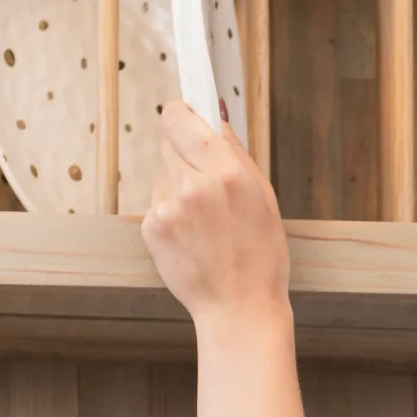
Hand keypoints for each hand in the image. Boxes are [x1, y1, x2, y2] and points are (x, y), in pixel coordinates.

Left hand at [141, 100, 289, 326]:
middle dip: (184, 151)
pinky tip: (193, 236)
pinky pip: (159, 204)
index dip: (180, 111)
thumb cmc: (260, 257)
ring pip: (164, 175)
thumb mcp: (264, 198)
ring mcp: (169, 209)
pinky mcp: (152, 229)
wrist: (240, 308)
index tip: (182, 108)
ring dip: (179, 186)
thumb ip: (235, 154)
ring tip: (205, 220)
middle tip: (205, 175)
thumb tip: (215, 118)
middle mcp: (194, 186)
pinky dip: (172, 214)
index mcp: (228, 174)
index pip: (183, 120)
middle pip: (169, 142)